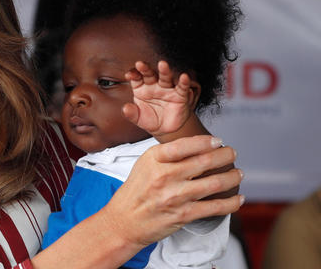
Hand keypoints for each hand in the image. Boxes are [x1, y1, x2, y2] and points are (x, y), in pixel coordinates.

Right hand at [101, 135, 243, 246]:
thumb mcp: (145, 165)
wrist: (124, 221)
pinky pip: (215, 207)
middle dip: (225, 155)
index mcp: (154, 159)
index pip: (185, 144)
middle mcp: (165, 175)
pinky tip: (237, 198)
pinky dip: (231, 203)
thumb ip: (167, 155)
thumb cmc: (136, 191)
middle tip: (231, 153)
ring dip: (232, 177)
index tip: (218, 141)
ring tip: (238, 173)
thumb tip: (197, 145)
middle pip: (205, 161)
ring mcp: (175, 196)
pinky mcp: (184, 215)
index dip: (206, 141)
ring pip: (215, 183)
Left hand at [122, 61, 195, 136]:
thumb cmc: (150, 120)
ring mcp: (167, 89)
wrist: (167, 129)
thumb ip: (131, 113)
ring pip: (165, 78)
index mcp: (141, 88)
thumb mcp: (138, 118)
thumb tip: (125, 109)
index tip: (129, 75)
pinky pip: (182, 87)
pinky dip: (183, 82)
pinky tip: (184, 77)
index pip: (136, 78)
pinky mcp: (180, 95)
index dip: (133, 75)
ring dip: (164, 71)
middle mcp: (154, 85)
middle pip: (149, 74)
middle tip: (140, 64)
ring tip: (162, 65)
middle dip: (145, 69)